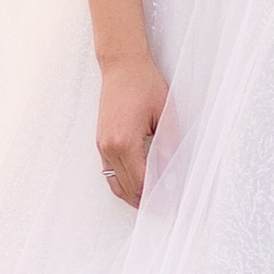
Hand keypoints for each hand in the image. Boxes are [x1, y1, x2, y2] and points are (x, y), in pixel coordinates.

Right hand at [95, 53, 166, 205]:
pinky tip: (137, 185)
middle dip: (144, 201)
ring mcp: (101, 145)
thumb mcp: (166, 116)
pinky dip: (122, 182)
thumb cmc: (144, 84)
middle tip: (164, 208)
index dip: (156, 197)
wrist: (122, 65)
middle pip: (126, 188)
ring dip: (131, 195)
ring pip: (114, 183)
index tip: (170, 204)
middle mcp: (108, 147)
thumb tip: (173, 174)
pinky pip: (109, 171)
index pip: (141, 183)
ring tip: (151, 202)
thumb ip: (169, 148)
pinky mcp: (100, 141)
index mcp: (125, 142)